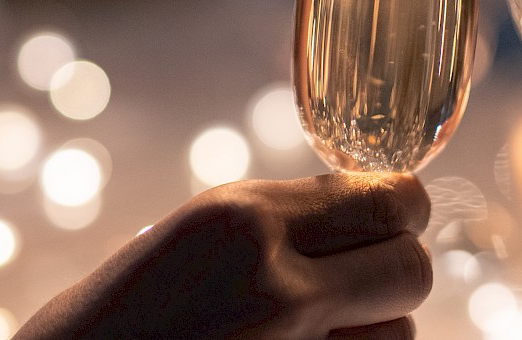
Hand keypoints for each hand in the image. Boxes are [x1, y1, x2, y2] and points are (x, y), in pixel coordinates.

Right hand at [15, 173, 432, 339]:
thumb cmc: (109, 325)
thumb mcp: (185, 242)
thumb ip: (278, 223)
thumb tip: (368, 207)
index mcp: (241, 218)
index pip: (389, 195)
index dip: (402, 210)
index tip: (392, 220)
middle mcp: (275, 283)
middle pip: (413, 265)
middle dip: (395, 273)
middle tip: (359, 284)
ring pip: (402, 334)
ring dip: (374, 332)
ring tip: (314, 335)